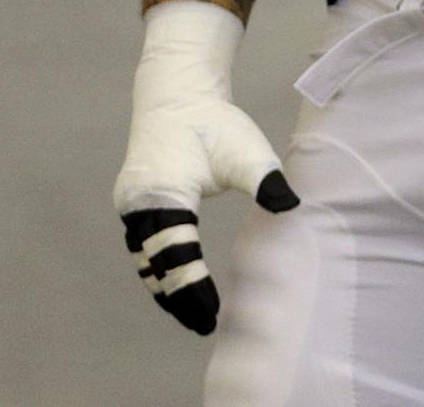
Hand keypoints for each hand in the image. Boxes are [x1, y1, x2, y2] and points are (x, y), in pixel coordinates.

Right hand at [112, 0, 296, 334]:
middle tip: (202, 327)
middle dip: (177, 297)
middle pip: (155, 265)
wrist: (177, 95)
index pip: (176, 255)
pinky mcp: (136, 204)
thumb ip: (264, 181)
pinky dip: (159, 267)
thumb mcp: (245, 151)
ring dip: (165, 287)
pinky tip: (176, 286)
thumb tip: (291, 206)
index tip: (211, 314)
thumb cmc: (213, 123)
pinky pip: (144, 245)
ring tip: (190, 316)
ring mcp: (132, 206)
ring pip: (145, 258)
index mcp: (163, 196)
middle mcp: (138, 206)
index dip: (192, 287)